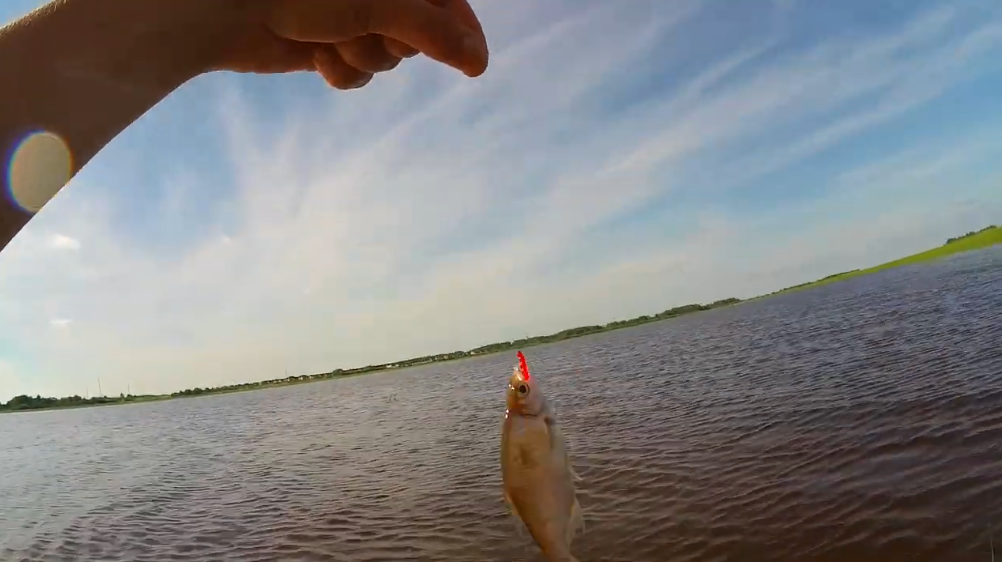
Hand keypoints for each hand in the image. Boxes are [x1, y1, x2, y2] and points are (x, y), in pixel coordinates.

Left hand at [174, 0, 489, 88]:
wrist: (224, 7)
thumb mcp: (378, 3)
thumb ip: (432, 30)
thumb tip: (477, 61)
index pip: (446, 1)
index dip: (462, 32)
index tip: (476, 66)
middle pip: (416, 37)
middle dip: (391, 42)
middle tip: (362, 25)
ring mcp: (349, 17)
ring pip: (384, 59)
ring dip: (360, 57)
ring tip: (326, 36)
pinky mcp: (325, 43)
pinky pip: (356, 74)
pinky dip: (339, 71)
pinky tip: (312, 54)